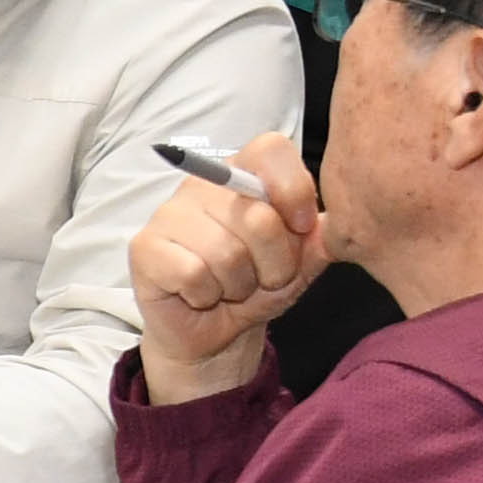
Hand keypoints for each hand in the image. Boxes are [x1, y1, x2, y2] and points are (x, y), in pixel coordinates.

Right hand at [132, 135, 322, 404]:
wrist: (215, 333)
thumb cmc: (258, 286)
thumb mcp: (303, 261)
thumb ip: (322, 237)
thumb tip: (337, 223)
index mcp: (244, 172)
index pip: (270, 149)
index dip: (294, 190)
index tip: (301, 225)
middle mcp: (203, 184)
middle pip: (257, 216)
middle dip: (274, 264)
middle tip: (262, 276)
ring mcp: (169, 213)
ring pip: (226, 253)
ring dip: (238, 286)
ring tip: (230, 287)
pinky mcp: (145, 247)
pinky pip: (193, 273)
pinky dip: (207, 296)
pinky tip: (200, 295)